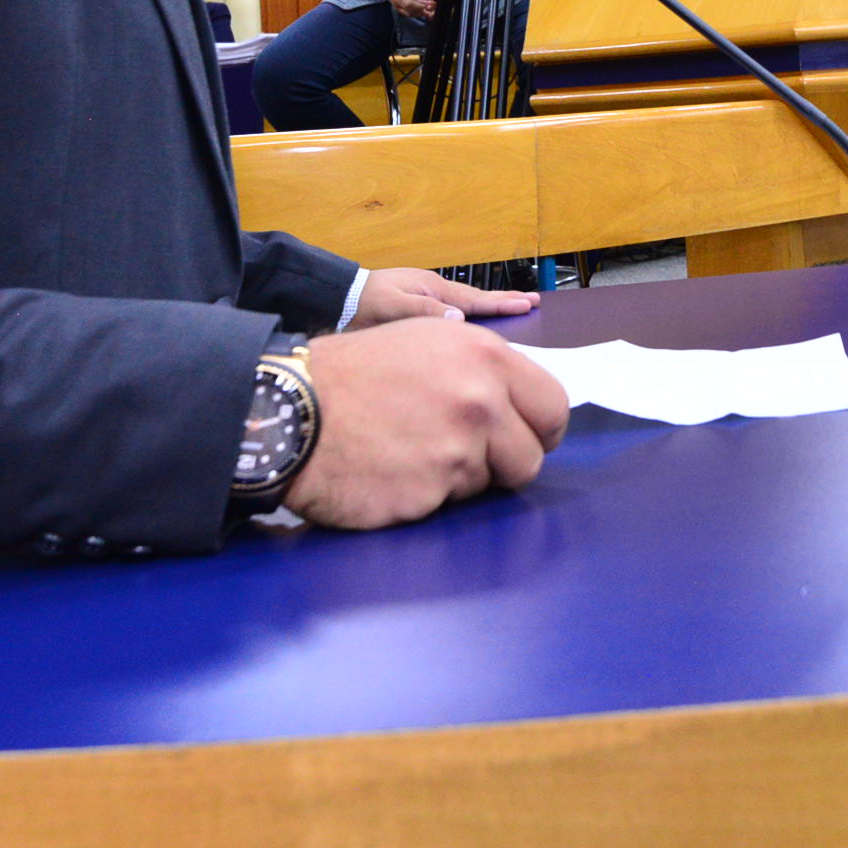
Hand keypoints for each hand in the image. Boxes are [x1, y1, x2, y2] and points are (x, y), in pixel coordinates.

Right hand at [284, 320, 569, 529]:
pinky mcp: (429, 495)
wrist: (294, 411)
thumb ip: (481, 370)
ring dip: (460, 478)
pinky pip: (447, 505)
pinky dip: (426, 495)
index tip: (526, 436)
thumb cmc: (356, 374)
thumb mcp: (429, 343)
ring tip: (413, 452)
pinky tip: (393, 472)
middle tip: (470, 456)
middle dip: (508, 462)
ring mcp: (456, 452)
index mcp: (486, 357)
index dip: (540, 428)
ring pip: (488, 484)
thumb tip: (520, 402)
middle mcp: (480, 402)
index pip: (553, 406)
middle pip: (531, 457)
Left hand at [348, 267, 540, 327]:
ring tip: (515, 312)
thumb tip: (460, 318)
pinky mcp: (421, 314)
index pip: (476, 300)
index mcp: (434, 289)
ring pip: (468, 308)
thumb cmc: (364, 304)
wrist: (340, 301)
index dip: (503, 305)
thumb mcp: (393, 307)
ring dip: (491, 310)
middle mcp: (436, 293)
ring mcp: (429, 302)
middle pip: (478, 301)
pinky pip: (455, 316)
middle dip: (506, 302)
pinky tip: (476, 327)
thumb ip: (425, 312)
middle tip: (534, 302)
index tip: (529, 304)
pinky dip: (472, 319)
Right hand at [377, 0, 436, 19]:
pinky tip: (421, 11)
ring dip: (420, 12)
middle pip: (409, 3)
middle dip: (422, 7)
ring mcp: (395, 0)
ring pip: (408, 11)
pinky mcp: (395, 6)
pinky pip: (406, 13)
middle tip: (430, 5)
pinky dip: (415, 14)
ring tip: (427, 9)